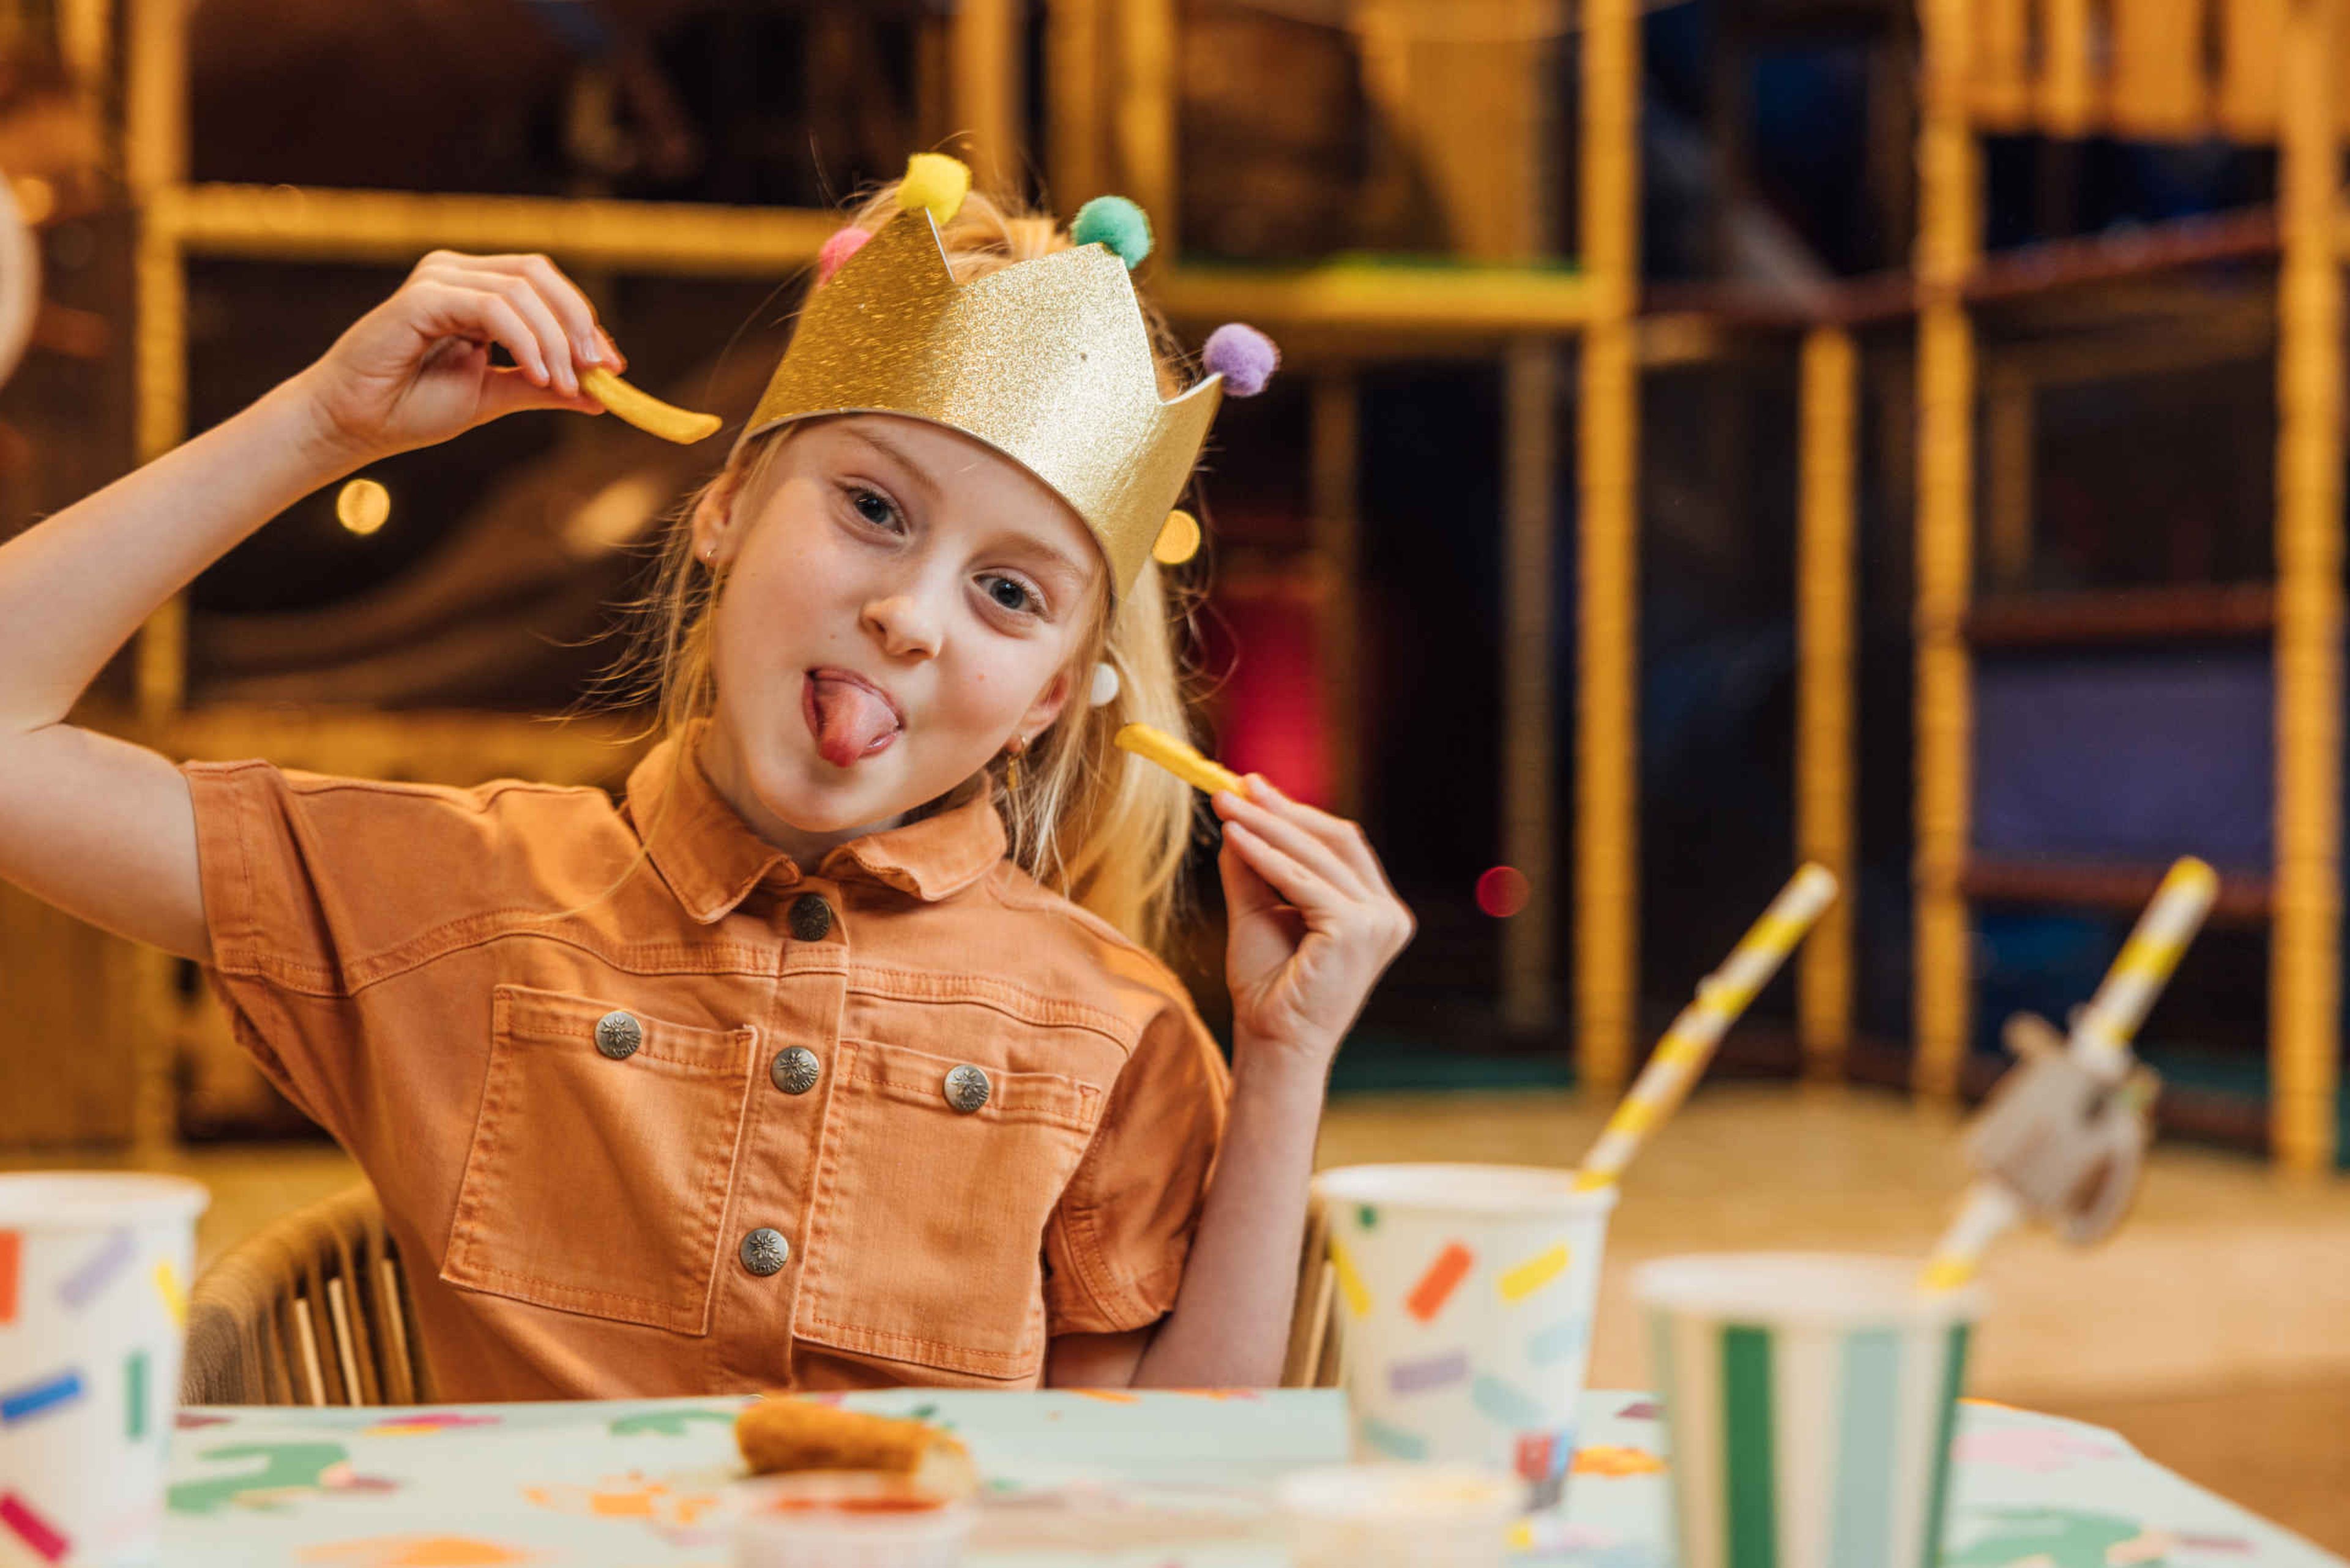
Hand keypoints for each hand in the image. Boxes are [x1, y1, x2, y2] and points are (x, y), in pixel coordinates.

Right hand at [294, 251, 623, 464]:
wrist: (355, 424)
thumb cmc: (413, 407)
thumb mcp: (494, 396)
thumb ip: (543, 388)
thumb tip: (602, 393)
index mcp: (476, 289)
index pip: (545, 286)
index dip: (585, 321)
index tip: (613, 367)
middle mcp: (458, 273)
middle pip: (539, 275)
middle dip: (578, 324)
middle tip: (599, 371)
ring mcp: (438, 279)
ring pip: (521, 291)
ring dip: (554, 341)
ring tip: (565, 386)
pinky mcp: (422, 297)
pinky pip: (492, 307)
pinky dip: (525, 341)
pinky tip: (538, 376)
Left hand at [1213, 776, 1414, 1070]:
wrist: (1273, 1043)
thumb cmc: (1269, 988)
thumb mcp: (1259, 912)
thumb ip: (1254, 867)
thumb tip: (1236, 816)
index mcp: (1375, 911)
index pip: (1340, 845)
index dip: (1297, 813)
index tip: (1253, 787)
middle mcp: (1387, 915)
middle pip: (1334, 841)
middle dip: (1281, 810)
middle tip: (1235, 786)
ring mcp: (1378, 923)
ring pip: (1316, 856)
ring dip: (1266, 826)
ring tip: (1225, 806)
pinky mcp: (1356, 931)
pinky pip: (1302, 882)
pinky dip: (1265, 856)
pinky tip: (1234, 838)